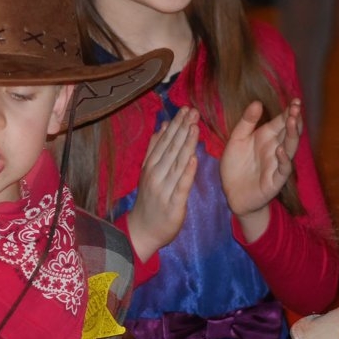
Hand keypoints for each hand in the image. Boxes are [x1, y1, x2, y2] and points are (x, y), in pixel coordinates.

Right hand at [125, 107, 198, 261]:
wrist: (142, 230)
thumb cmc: (150, 200)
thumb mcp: (149, 172)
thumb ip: (155, 149)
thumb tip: (162, 126)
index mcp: (151, 165)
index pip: (165, 141)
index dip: (176, 124)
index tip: (186, 108)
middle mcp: (156, 174)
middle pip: (171, 148)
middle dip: (183, 129)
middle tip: (193, 111)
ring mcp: (163, 189)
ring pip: (176, 164)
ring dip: (186, 145)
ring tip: (195, 127)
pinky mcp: (173, 204)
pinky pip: (181, 186)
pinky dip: (187, 173)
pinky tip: (194, 159)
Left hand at [219, 98, 300, 235]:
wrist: (232, 194)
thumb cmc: (236, 166)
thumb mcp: (236, 140)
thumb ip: (246, 122)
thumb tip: (257, 102)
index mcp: (267, 137)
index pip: (281, 121)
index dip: (289, 111)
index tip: (295, 100)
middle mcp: (275, 148)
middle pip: (289, 132)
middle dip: (294, 119)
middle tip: (297, 106)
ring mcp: (277, 164)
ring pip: (290, 148)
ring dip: (292, 135)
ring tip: (293, 121)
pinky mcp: (275, 180)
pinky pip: (283, 169)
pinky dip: (283, 160)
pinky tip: (280, 150)